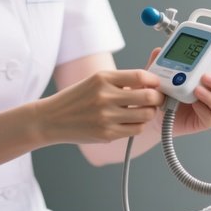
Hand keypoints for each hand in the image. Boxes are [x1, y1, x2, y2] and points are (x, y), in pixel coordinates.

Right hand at [37, 69, 164, 144]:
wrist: (52, 118)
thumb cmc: (77, 99)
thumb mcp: (95, 81)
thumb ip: (121, 81)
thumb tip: (150, 84)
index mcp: (103, 78)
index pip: (140, 76)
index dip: (154, 80)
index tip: (156, 83)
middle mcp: (105, 96)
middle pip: (148, 97)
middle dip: (157, 98)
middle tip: (156, 98)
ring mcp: (106, 116)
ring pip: (146, 115)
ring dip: (149, 113)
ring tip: (143, 111)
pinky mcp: (107, 133)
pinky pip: (135, 129)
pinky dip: (138, 125)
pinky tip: (131, 121)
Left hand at [148, 49, 210, 136]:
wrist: (155, 114)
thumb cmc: (164, 92)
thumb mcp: (161, 73)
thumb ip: (161, 61)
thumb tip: (158, 50)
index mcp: (210, 75)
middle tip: (207, 73)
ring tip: (197, 88)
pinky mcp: (206, 120)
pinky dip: (204, 108)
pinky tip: (195, 103)